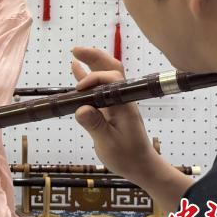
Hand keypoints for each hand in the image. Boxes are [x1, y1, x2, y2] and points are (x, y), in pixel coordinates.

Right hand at [71, 46, 157, 181]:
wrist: (141, 166)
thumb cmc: (127, 157)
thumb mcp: (108, 144)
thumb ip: (95, 125)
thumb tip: (80, 109)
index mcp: (124, 104)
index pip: (111, 79)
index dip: (93, 78)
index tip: (78, 89)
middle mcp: (122, 98)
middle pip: (111, 69)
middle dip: (94, 56)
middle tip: (76, 49)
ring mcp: (117, 101)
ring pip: (106, 75)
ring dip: (92, 62)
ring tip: (75, 52)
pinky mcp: (111, 106)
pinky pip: (100, 86)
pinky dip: (88, 76)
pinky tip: (76, 68)